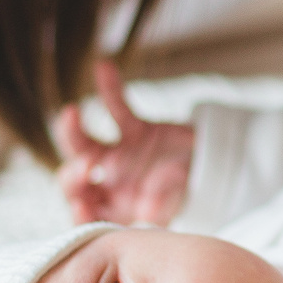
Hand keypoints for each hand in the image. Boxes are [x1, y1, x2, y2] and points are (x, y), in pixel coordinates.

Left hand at [53, 58, 193, 225]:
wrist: (210, 165)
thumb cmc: (186, 192)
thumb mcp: (174, 205)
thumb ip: (159, 211)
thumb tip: (146, 213)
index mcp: (114, 207)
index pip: (84, 215)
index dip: (78, 212)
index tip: (81, 205)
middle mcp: (108, 182)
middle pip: (74, 180)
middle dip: (72, 176)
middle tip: (86, 169)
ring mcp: (117, 153)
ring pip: (83, 143)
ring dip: (71, 130)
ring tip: (71, 113)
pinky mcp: (133, 129)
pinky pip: (118, 106)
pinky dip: (111, 88)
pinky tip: (104, 67)